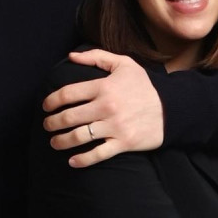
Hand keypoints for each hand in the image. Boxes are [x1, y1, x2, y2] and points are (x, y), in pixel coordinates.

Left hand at [42, 49, 164, 167]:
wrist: (171, 108)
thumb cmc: (144, 86)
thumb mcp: (124, 64)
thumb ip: (97, 57)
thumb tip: (71, 56)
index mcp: (104, 87)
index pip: (68, 94)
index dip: (51, 100)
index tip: (45, 106)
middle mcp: (107, 107)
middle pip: (69, 117)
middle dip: (52, 122)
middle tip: (47, 125)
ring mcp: (114, 127)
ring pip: (79, 136)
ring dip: (61, 141)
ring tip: (54, 142)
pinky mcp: (123, 143)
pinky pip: (97, 154)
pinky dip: (82, 160)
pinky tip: (72, 161)